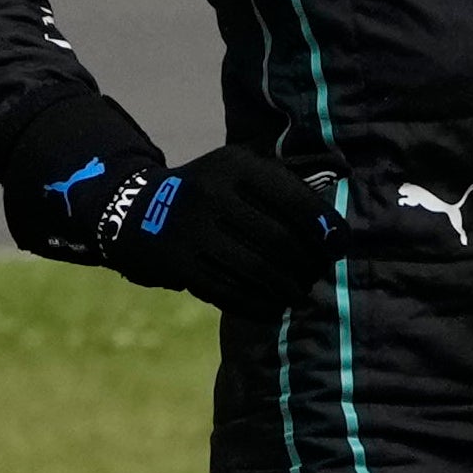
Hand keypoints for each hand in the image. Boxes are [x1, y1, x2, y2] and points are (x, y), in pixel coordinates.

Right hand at [0, 102, 339, 313]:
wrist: (134, 208)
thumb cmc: (208, 191)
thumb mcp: (239, 169)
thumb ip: (286, 183)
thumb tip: (339, 210)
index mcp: (236, 166)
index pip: (297, 202)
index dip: (326, 230)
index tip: (338, 247)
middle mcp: (214, 193)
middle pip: (280, 241)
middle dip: (308, 265)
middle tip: (317, 275)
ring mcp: (192, 229)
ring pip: (258, 270)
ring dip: (287, 289)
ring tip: (298, 294)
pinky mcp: (178, 262)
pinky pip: (229, 291)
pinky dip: (258, 304)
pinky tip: (272, 306)